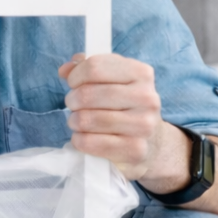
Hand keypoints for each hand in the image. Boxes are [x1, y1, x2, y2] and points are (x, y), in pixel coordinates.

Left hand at [59, 53, 186, 185]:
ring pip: (86, 119)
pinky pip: (89, 142)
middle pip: (88, 94)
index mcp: (141, 73)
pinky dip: (79, 140)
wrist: (152, 143)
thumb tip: (65, 69)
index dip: (75, 75)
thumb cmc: (126, 106)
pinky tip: (82, 138)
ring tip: (78, 122)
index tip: (74, 83)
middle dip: (72, 100)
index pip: (94, 67)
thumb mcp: (113, 80)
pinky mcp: (135, 149)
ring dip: (74, 121)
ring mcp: (143, 125)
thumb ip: (89, 70)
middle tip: (74, 105)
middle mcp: (146, 97)